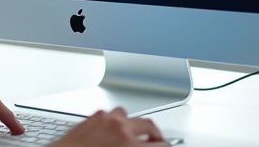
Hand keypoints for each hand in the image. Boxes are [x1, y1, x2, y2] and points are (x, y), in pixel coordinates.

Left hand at [51, 108, 169, 146]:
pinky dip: (114, 121)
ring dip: (132, 124)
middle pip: (148, 124)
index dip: (166, 146)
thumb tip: (146, 146)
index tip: (166, 146)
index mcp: (129, 143)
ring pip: (127, 115)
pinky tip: (112, 129)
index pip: (160, 144)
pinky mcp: (92, 116)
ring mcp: (105, 118)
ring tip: (133, 133)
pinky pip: (109, 114)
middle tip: (157, 140)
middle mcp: (119, 127)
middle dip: (155, 134)